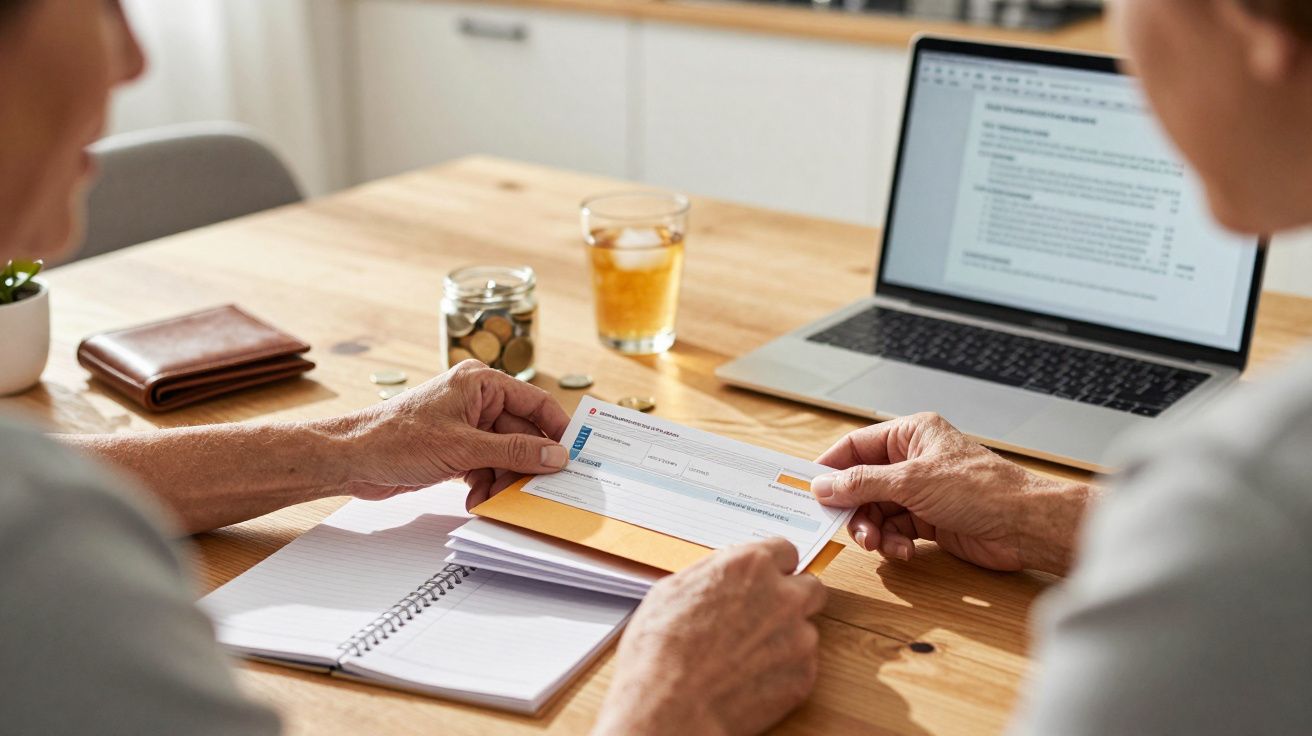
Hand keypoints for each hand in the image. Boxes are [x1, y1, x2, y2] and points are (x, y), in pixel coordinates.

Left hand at [337, 360, 569, 505]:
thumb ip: (514, 453)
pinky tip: (478, 500)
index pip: (535, 402)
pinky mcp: (455, 450)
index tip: (573, 455)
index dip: (556, 429)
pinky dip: (486, 485)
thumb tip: (555, 456)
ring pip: (505, 456)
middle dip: (525, 466)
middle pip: (521, 435)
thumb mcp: (464, 448)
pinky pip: (486, 467)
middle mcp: (476, 402)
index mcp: (481, 384)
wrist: (352, 459)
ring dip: (503, 481)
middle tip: (538, 491)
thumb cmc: (397, 439)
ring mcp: (466, 427)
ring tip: (495, 500)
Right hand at [594, 539, 825, 735]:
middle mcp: (782, 596)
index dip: (774, 567)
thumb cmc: (661, 651)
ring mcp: (799, 637)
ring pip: (805, 629)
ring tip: (746, 656)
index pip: (785, 551)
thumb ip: (713, 575)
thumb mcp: (673, 590)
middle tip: (766, 615)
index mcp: (749, 566)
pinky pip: (802, 665)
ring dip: (785, 638)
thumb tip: (724, 576)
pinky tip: (750, 677)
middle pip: (809, 586)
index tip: (769, 578)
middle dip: (792, 598)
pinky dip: (782, 670)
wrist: (670, 706)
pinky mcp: (804, 675)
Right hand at [811, 413, 1094, 574]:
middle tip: (849, 529)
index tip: (810, 489)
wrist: (1023, 526)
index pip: (856, 446)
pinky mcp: (930, 520)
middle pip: (863, 484)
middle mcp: (913, 460)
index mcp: (910, 434)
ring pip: (877, 510)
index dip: (832, 468)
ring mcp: (921, 491)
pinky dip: (894, 542)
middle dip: (855, 509)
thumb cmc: (980, 489)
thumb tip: (823, 485)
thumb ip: (862, 483)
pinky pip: (896, 529)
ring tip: (880, 545)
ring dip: (874, 530)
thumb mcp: (911, 481)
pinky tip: (905, 551)